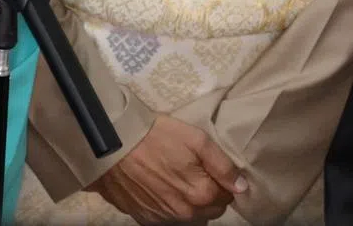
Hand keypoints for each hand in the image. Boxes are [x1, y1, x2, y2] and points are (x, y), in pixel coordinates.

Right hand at [87, 115, 246, 223]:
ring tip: (170, 176)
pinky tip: (155, 186)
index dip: (218, 178)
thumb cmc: (154, 135)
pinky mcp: (144, 218)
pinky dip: (166, 204)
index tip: (203, 163)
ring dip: (186, 200)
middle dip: (205, 191)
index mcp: (202, 195)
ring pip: (188, 214)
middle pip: (209, 208)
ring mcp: (164, 219)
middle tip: (188, 167)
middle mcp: (186, 214)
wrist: (110, 143)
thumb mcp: (194, 137)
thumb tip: (242, 187)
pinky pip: (165, 216)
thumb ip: (222, 164)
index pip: (226, 195)